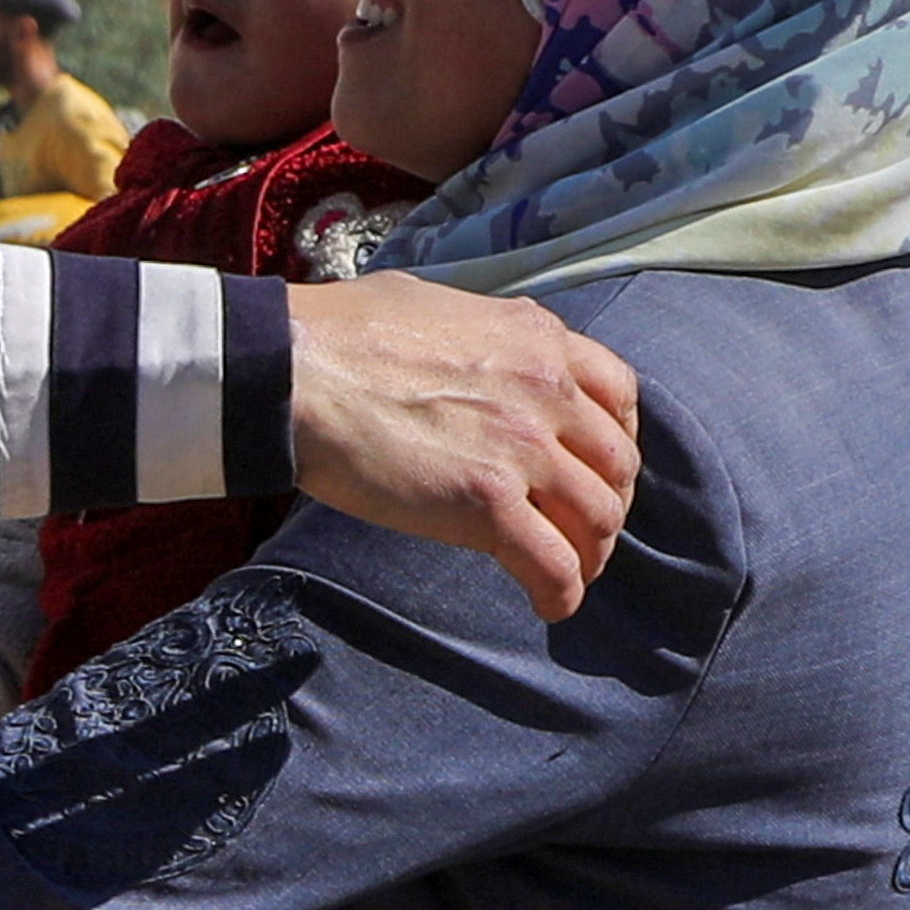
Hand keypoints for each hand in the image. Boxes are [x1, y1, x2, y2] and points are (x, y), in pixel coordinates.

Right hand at [283, 272, 639, 622]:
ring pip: (597, 519)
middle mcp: (545, 389)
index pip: (619, 393)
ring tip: (565, 572)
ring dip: (588, 553)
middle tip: (579, 529)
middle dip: (606, 504)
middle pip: (616, 464)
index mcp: (535, 337)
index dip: (615, 439)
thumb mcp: (436, 304)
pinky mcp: (485, 503)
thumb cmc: (339, 332)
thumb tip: (475, 355)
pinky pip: (552, 564)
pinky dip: (560, 593)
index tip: (593, 466)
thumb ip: (483, 334)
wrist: (290, 368)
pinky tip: (546, 604)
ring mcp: (521, 447)